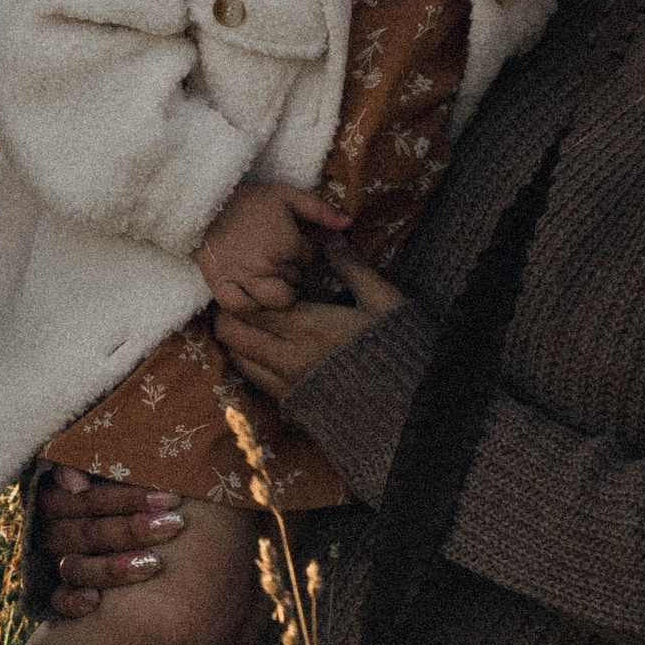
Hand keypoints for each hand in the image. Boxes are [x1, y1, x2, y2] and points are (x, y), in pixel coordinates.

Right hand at [36, 465, 184, 617]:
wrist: (121, 547)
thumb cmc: (125, 499)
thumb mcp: (109, 477)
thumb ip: (92, 466)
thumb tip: (76, 482)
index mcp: (56, 497)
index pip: (89, 499)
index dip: (127, 498)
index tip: (169, 498)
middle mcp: (52, 531)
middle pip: (89, 532)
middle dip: (134, 529)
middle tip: (175, 524)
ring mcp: (56, 564)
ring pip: (76, 567)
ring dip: (113, 567)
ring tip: (155, 563)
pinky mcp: (58, 595)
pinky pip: (58, 601)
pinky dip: (73, 601)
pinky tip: (95, 601)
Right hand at [195, 179, 354, 311]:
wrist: (205, 198)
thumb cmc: (249, 197)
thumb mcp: (287, 195)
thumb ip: (320, 210)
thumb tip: (350, 223)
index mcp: (287, 242)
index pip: (309, 259)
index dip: (303, 251)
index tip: (290, 242)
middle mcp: (267, 264)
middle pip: (295, 281)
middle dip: (291, 271)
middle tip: (278, 258)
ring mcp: (242, 276)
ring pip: (274, 301)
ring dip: (276, 292)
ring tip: (270, 279)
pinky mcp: (219, 282)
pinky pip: (239, 307)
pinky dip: (249, 306)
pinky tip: (252, 296)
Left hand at [215, 238, 407, 401]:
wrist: (414, 406)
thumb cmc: (400, 348)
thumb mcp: (383, 301)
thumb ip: (352, 268)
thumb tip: (332, 238)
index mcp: (309, 327)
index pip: (251, 305)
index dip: (244, 289)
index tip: (251, 277)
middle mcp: (290, 358)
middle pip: (232, 333)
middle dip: (230, 313)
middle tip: (245, 298)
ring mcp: (289, 385)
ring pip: (238, 359)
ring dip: (238, 339)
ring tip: (254, 323)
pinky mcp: (294, 405)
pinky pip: (256, 382)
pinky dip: (251, 363)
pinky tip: (269, 350)